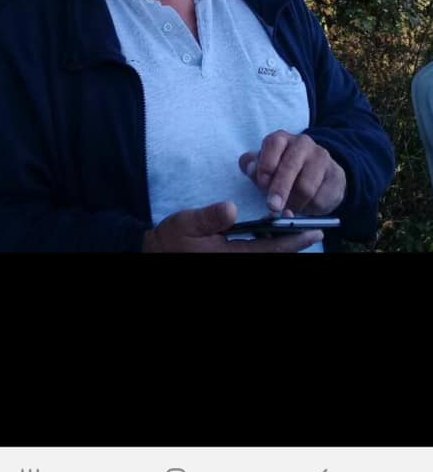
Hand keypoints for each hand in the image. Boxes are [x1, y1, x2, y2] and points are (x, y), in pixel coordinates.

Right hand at [142, 200, 323, 252]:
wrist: (156, 254)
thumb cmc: (170, 239)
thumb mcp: (186, 223)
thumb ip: (210, 216)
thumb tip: (232, 208)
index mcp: (230, 257)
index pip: (269, 249)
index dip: (293, 241)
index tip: (313, 231)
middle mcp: (237, 263)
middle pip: (274, 256)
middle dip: (294, 244)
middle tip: (315, 231)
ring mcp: (234, 262)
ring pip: (266, 257)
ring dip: (283, 246)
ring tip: (299, 232)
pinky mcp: (231, 260)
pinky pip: (256, 256)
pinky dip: (269, 247)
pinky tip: (273, 237)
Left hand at [239, 130, 345, 214]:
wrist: (318, 175)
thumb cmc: (282, 171)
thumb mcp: (264, 168)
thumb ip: (252, 167)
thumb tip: (249, 168)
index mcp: (281, 138)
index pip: (273, 144)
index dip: (266, 165)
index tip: (261, 183)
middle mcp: (303, 143)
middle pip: (290, 166)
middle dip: (280, 189)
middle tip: (273, 206)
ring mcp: (322, 157)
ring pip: (306, 186)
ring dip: (295, 202)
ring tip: (290, 206)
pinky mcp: (336, 175)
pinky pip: (321, 198)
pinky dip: (310, 208)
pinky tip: (306, 206)